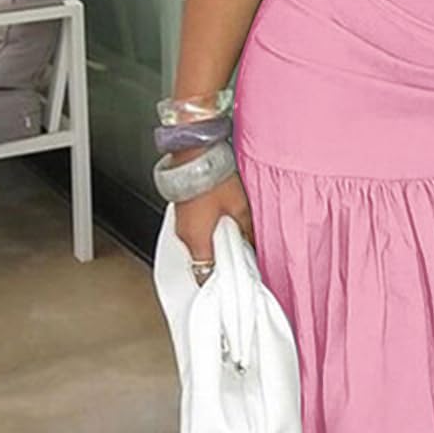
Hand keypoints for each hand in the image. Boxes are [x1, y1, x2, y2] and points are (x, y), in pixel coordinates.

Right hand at [169, 141, 255, 273]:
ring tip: (230, 238)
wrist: (194, 153)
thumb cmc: (213, 177)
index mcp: (197, 240)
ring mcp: (180, 224)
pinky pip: (193, 231)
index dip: (220, 279)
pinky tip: (218, 223)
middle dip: (218, 262)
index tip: (233, 278)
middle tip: (236, 257)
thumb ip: (247, 230)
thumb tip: (254, 243)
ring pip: (197, 246)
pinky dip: (205, 233)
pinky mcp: (181, 213)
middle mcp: (184, 236)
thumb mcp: (239, 206)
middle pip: (201, 261)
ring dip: (212, 246)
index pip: (205, 274)